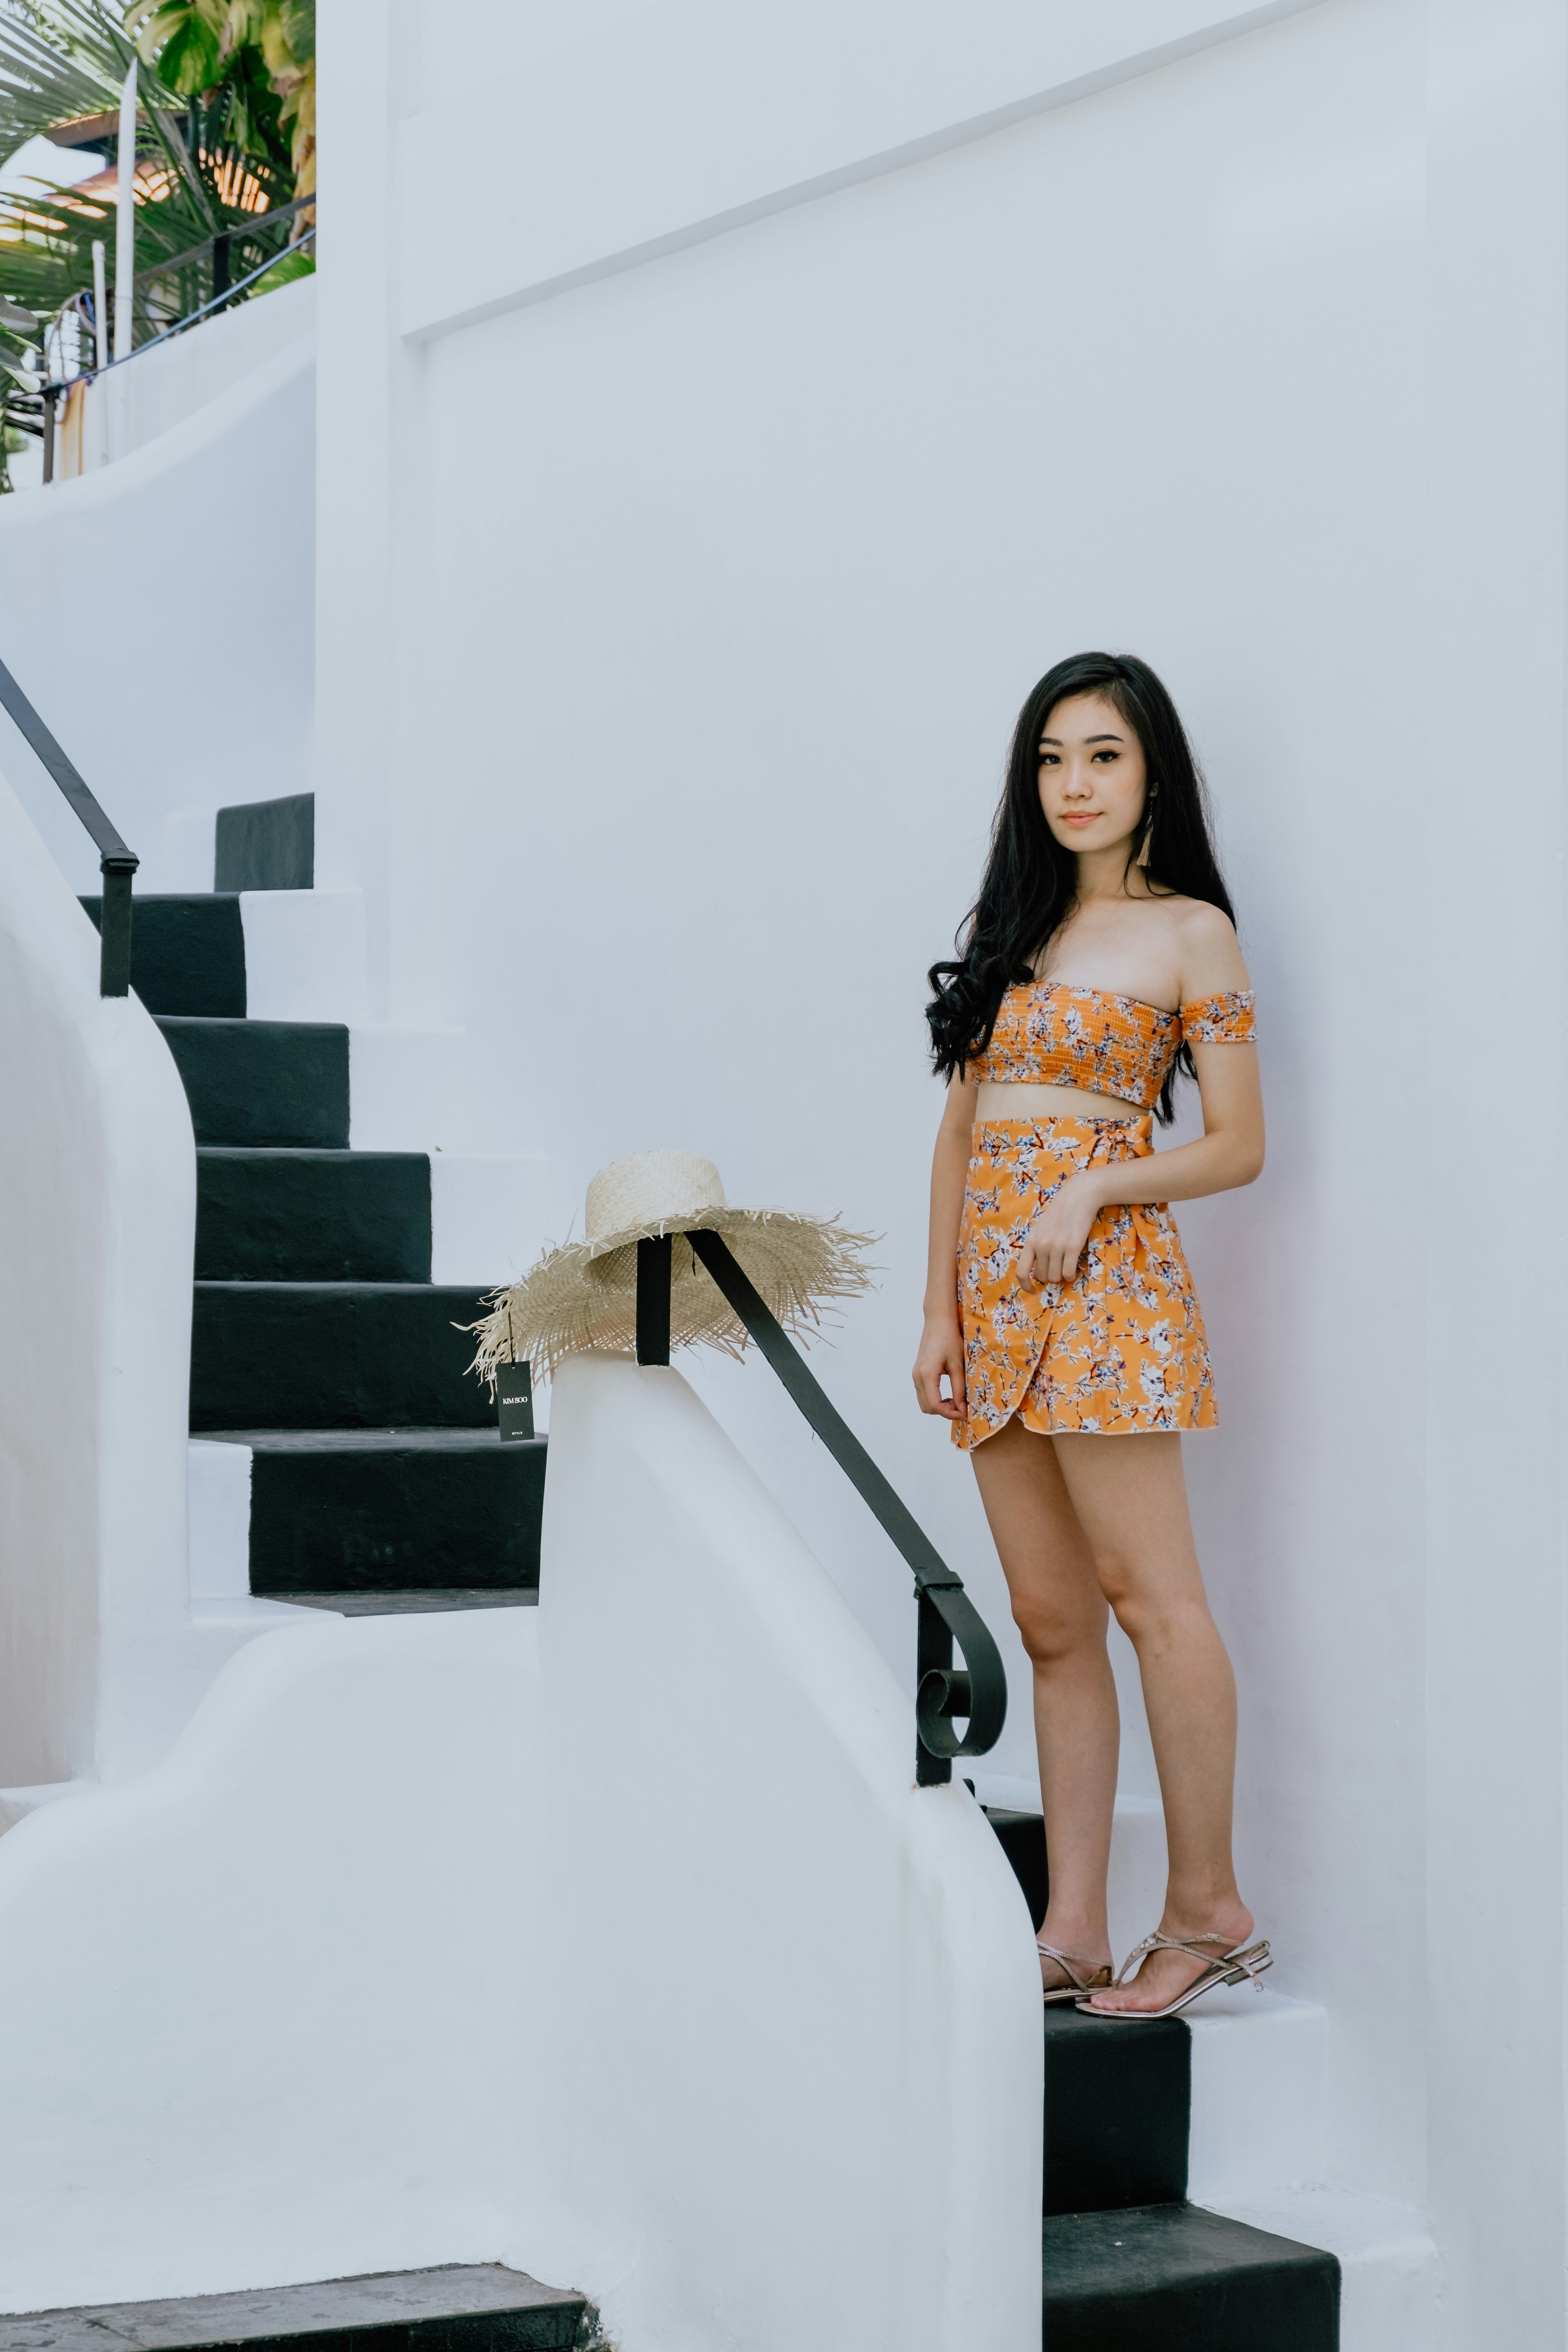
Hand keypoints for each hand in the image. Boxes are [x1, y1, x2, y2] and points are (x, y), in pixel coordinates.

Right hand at [912, 1312, 965, 1419]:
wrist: (938, 1321)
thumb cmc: (950, 1338)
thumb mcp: (958, 1365)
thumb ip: (959, 1389)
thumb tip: (963, 1409)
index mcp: (927, 1375)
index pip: (935, 1405)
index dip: (950, 1414)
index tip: (964, 1413)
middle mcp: (917, 1377)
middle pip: (927, 1407)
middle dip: (944, 1412)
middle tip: (961, 1408)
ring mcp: (915, 1375)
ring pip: (924, 1402)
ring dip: (939, 1407)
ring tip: (956, 1401)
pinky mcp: (917, 1372)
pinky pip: (923, 1393)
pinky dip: (935, 1399)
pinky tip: (948, 1394)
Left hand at [1016, 1173, 1103, 1288]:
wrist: (1077, 1197)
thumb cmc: (1059, 1214)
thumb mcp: (1040, 1230)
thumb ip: (1036, 1248)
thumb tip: (1037, 1273)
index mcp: (1030, 1242)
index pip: (1021, 1271)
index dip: (1025, 1286)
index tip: (1033, 1290)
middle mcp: (1041, 1245)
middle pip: (1043, 1277)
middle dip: (1050, 1277)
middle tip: (1058, 1267)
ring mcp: (1056, 1246)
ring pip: (1056, 1278)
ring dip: (1062, 1276)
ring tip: (1066, 1265)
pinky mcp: (1072, 1247)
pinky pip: (1068, 1273)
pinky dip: (1071, 1275)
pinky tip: (1073, 1269)